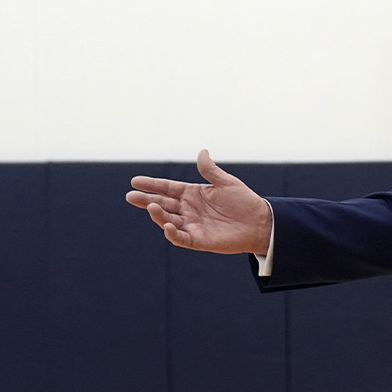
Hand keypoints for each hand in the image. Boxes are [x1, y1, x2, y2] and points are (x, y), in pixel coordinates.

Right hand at [127, 149, 273, 255]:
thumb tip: (202, 151)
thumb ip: (210, 170)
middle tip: (131, 196)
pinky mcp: (199, 240)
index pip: (167, 188)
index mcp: (192, 194)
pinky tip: (167, 225)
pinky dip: (172, 233)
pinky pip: (181, 238)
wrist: (261, 223)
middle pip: (162, 204)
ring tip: (151, 205)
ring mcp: (192, 225)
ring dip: (158, 214)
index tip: (135, 181)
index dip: (152, 185)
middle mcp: (189, 209)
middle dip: (146, 200)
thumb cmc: (245, 201)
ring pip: (168, 220)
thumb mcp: (226, 182)